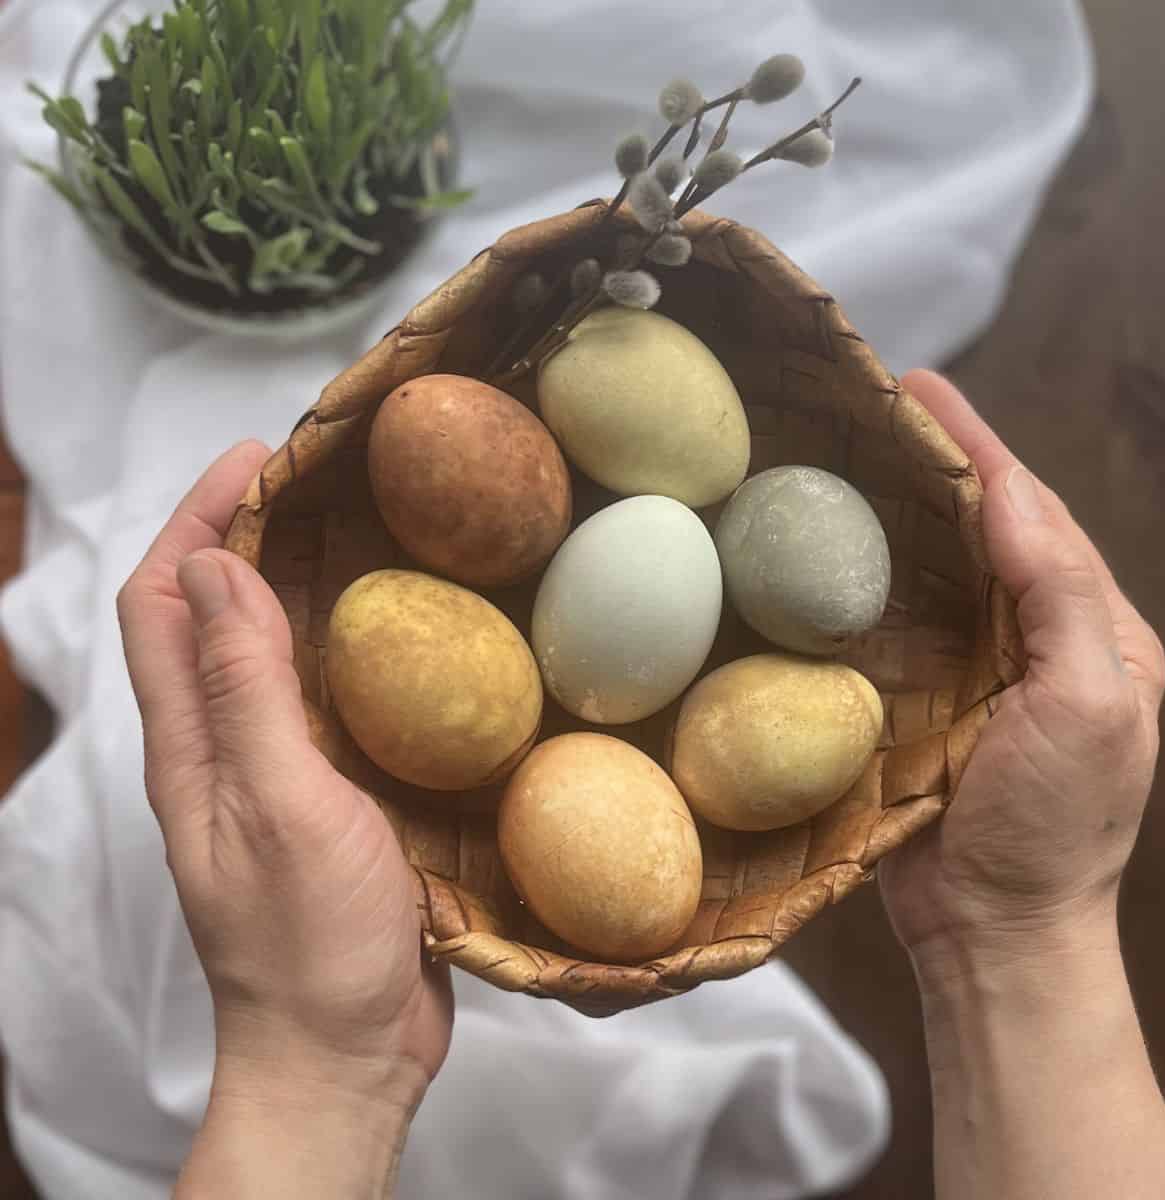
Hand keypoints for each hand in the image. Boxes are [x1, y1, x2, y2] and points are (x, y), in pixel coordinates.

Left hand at [118, 442, 451, 1194]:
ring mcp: (276, 772)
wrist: (342, 1053)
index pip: (168, 600)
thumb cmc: (309, 942)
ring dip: (302, 586)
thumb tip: (219, 570)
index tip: (261, 460)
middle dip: (252, 535)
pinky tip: (409, 638)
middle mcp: (223, 746)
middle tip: (328, 483)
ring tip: (371, 536)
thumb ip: (247, 693)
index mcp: (193, 743)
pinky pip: (326, 700)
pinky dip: (351, 650)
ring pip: (272, 653)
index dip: (198, 519)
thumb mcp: (280, 807)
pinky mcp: (328, 798)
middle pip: (215, 614)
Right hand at [879, 371, 1164, 971]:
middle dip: (937, 463)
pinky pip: (895, 626)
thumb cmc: (1054, 828)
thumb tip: (1009, 495)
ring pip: (936, 571)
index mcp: (1093, 630)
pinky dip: (866, 580)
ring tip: (848, 456)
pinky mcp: (922, 704)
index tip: (922, 389)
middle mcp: (1036, 640)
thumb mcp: (1087, 703)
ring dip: (897, 511)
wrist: (995, 932)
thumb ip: (1058, 595)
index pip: (1034, 515)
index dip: (981, 447)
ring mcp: (976, 673)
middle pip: (983, 530)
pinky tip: (829, 552)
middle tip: (875, 407)